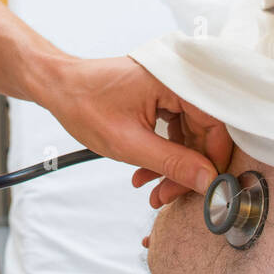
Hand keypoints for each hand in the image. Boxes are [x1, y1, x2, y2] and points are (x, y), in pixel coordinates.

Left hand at [36, 55, 232, 205]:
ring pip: (188, 133)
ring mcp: (169, 86)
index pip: (215, 122)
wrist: (58, 87)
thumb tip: (209, 181)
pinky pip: (175, 127)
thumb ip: (173, 163)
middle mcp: (178, 79)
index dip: (213, 158)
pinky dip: (164, 151)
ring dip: (173, 164)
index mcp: (175, 80)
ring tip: (152, 187)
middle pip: (202, 131)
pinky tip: (146, 171)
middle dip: (187, 168)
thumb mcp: (129, 143)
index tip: (206, 186)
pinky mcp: (160, 95)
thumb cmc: (84, 105)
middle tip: (168, 195)